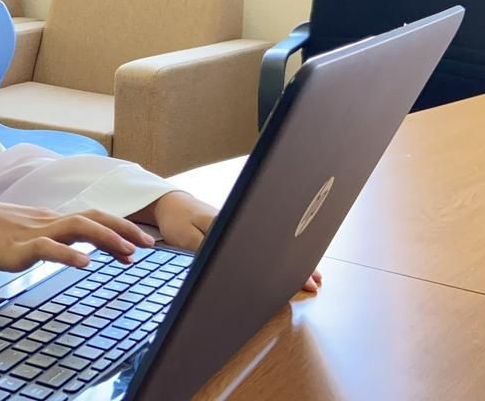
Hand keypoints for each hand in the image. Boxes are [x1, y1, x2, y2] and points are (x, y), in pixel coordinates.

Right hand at [0, 195, 155, 271]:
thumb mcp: (21, 233)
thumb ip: (46, 240)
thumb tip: (68, 249)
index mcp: (48, 219)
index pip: (91, 217)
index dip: (118, 228)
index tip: (139, 243)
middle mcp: (47, 221)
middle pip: (94, 218)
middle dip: (124, 231)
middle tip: (148, 246)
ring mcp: (33, 233)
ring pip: (78, 228)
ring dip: (107, 239)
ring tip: (128, 253)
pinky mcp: (18, 249)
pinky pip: (48, 249)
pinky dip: (69, 255)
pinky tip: (84, 265)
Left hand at [136, 191, 323, 293]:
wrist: (169, 203)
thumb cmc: (177, 220)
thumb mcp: (186, 238)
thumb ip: (207, 252)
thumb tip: (230, 267)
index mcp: (230, 224)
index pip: (264, 245)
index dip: (284, 261)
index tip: (301, 274)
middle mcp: (240, 223)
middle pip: (276, 243)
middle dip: (297, 262)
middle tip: (315, 280)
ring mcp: (242, 226)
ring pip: (273, 243)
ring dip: (292, 259)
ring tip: (313, 276)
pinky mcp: (239, 229)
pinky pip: (264, 242)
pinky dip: (280, 254)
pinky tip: (292, 264)